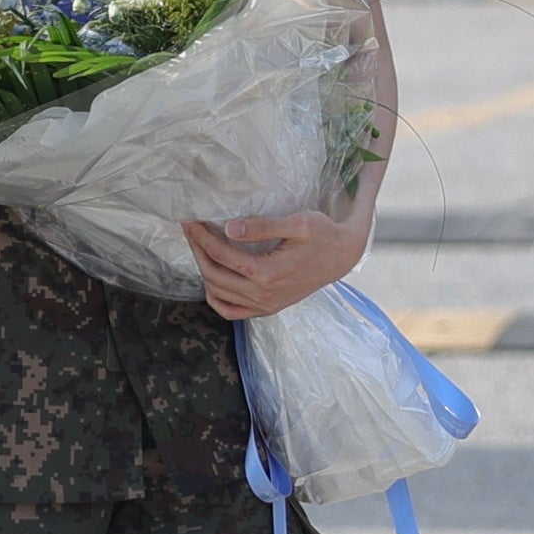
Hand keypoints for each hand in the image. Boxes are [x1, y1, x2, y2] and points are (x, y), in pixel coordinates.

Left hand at [187, 205, 369, 321]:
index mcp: (268, 273)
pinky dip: (216, 298)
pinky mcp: (268, 308)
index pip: (222, 255)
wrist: (344, 256)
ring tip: (200, 247)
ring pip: (218, 293)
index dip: (202, 237)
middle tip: (191, 230)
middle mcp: (263, 294)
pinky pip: (231, 312)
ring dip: (204, 269)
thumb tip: (230, 228)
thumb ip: (263, 227)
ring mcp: (265, 305)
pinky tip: (212, 280)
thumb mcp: (298, 223)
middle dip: (197, 250)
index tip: (190, 221)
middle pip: (214, 274)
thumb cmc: (324, 235)